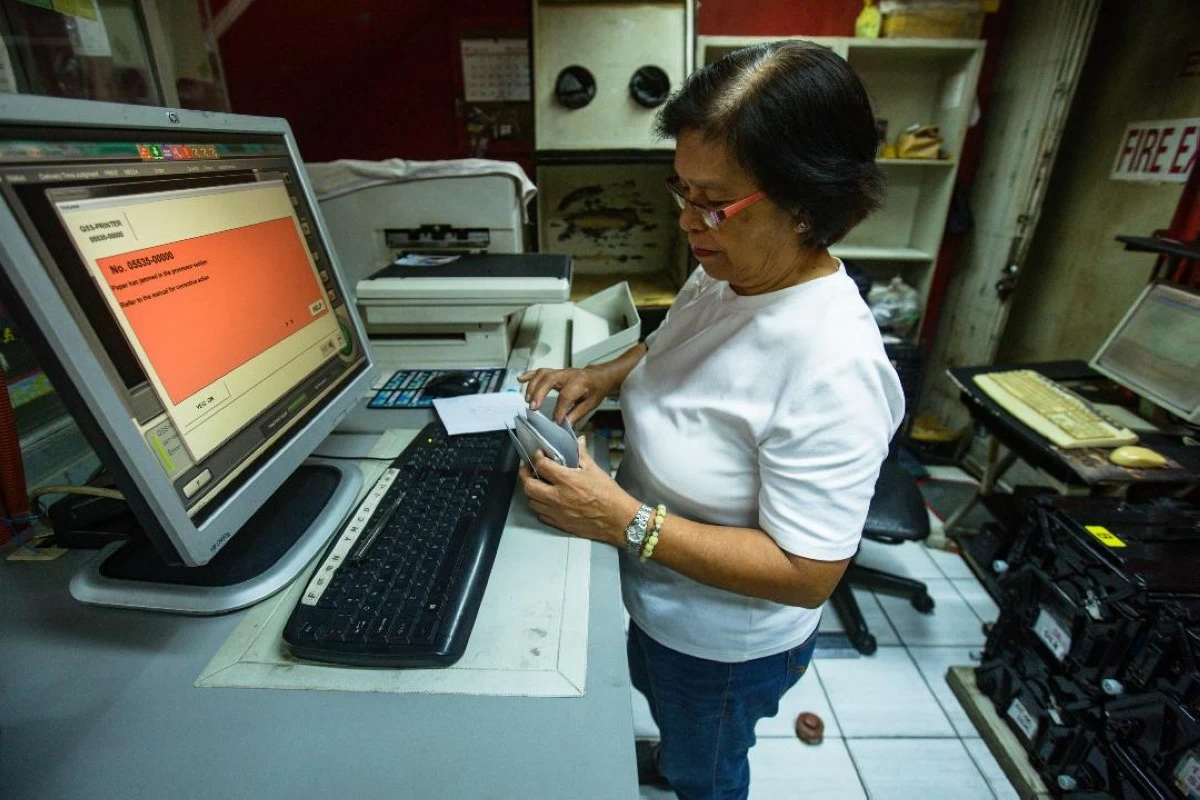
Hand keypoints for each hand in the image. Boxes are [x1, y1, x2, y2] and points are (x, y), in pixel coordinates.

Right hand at [517, 366, 614, 424]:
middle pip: (550, 380)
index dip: (559, 409)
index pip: (566, 396)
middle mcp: (568, 375)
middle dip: (540, 393)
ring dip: (533, 386)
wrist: (600, 375)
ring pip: (543, 374)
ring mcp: (560, 372)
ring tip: (527, 400)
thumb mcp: (591, 403)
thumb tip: (564, 425)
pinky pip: (540, 371)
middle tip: (533, 408)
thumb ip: (577, 413)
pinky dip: (529, 375)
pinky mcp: (555, 372)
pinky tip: (519, 380)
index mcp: (580, 383)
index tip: (555, 422)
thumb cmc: (596, 389)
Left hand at [519, 437, 639, 546]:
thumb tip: (578, 441)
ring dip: (530, 491)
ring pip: (531, 501)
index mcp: (566, 480)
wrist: (618, 519)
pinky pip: (540, 514)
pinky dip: (539, 506)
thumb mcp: (594, 469)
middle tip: (528, 469)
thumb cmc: (608, 494)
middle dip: (525, 474)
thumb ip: (581, 454)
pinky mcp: (559, 523)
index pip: (541, 465)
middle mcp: (557, 497)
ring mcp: (556, 512)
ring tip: (536, 484)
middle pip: (528, 485)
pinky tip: (545, 500)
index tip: (538, 454)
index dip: (536, 457)